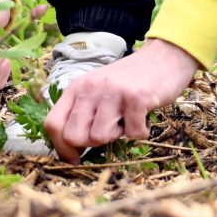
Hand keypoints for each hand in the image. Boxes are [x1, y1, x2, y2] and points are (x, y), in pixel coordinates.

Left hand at [44, 39, 198, 161]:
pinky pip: (132, 134)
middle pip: (73, 136)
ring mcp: (112, 92)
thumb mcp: (97, 91)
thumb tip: (70, 150)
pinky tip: (143, 117)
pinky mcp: (136, 97)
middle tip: (109, 131)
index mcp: (77, 88)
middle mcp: (90, 88)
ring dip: (118, 136)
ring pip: (99, 137)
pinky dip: (141, 131)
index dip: (62, 148)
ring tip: (127, 119)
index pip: (53, 125)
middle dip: (91, 144)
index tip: (76, 158)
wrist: (163, 57)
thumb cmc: (129, 81)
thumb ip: (81, 113)